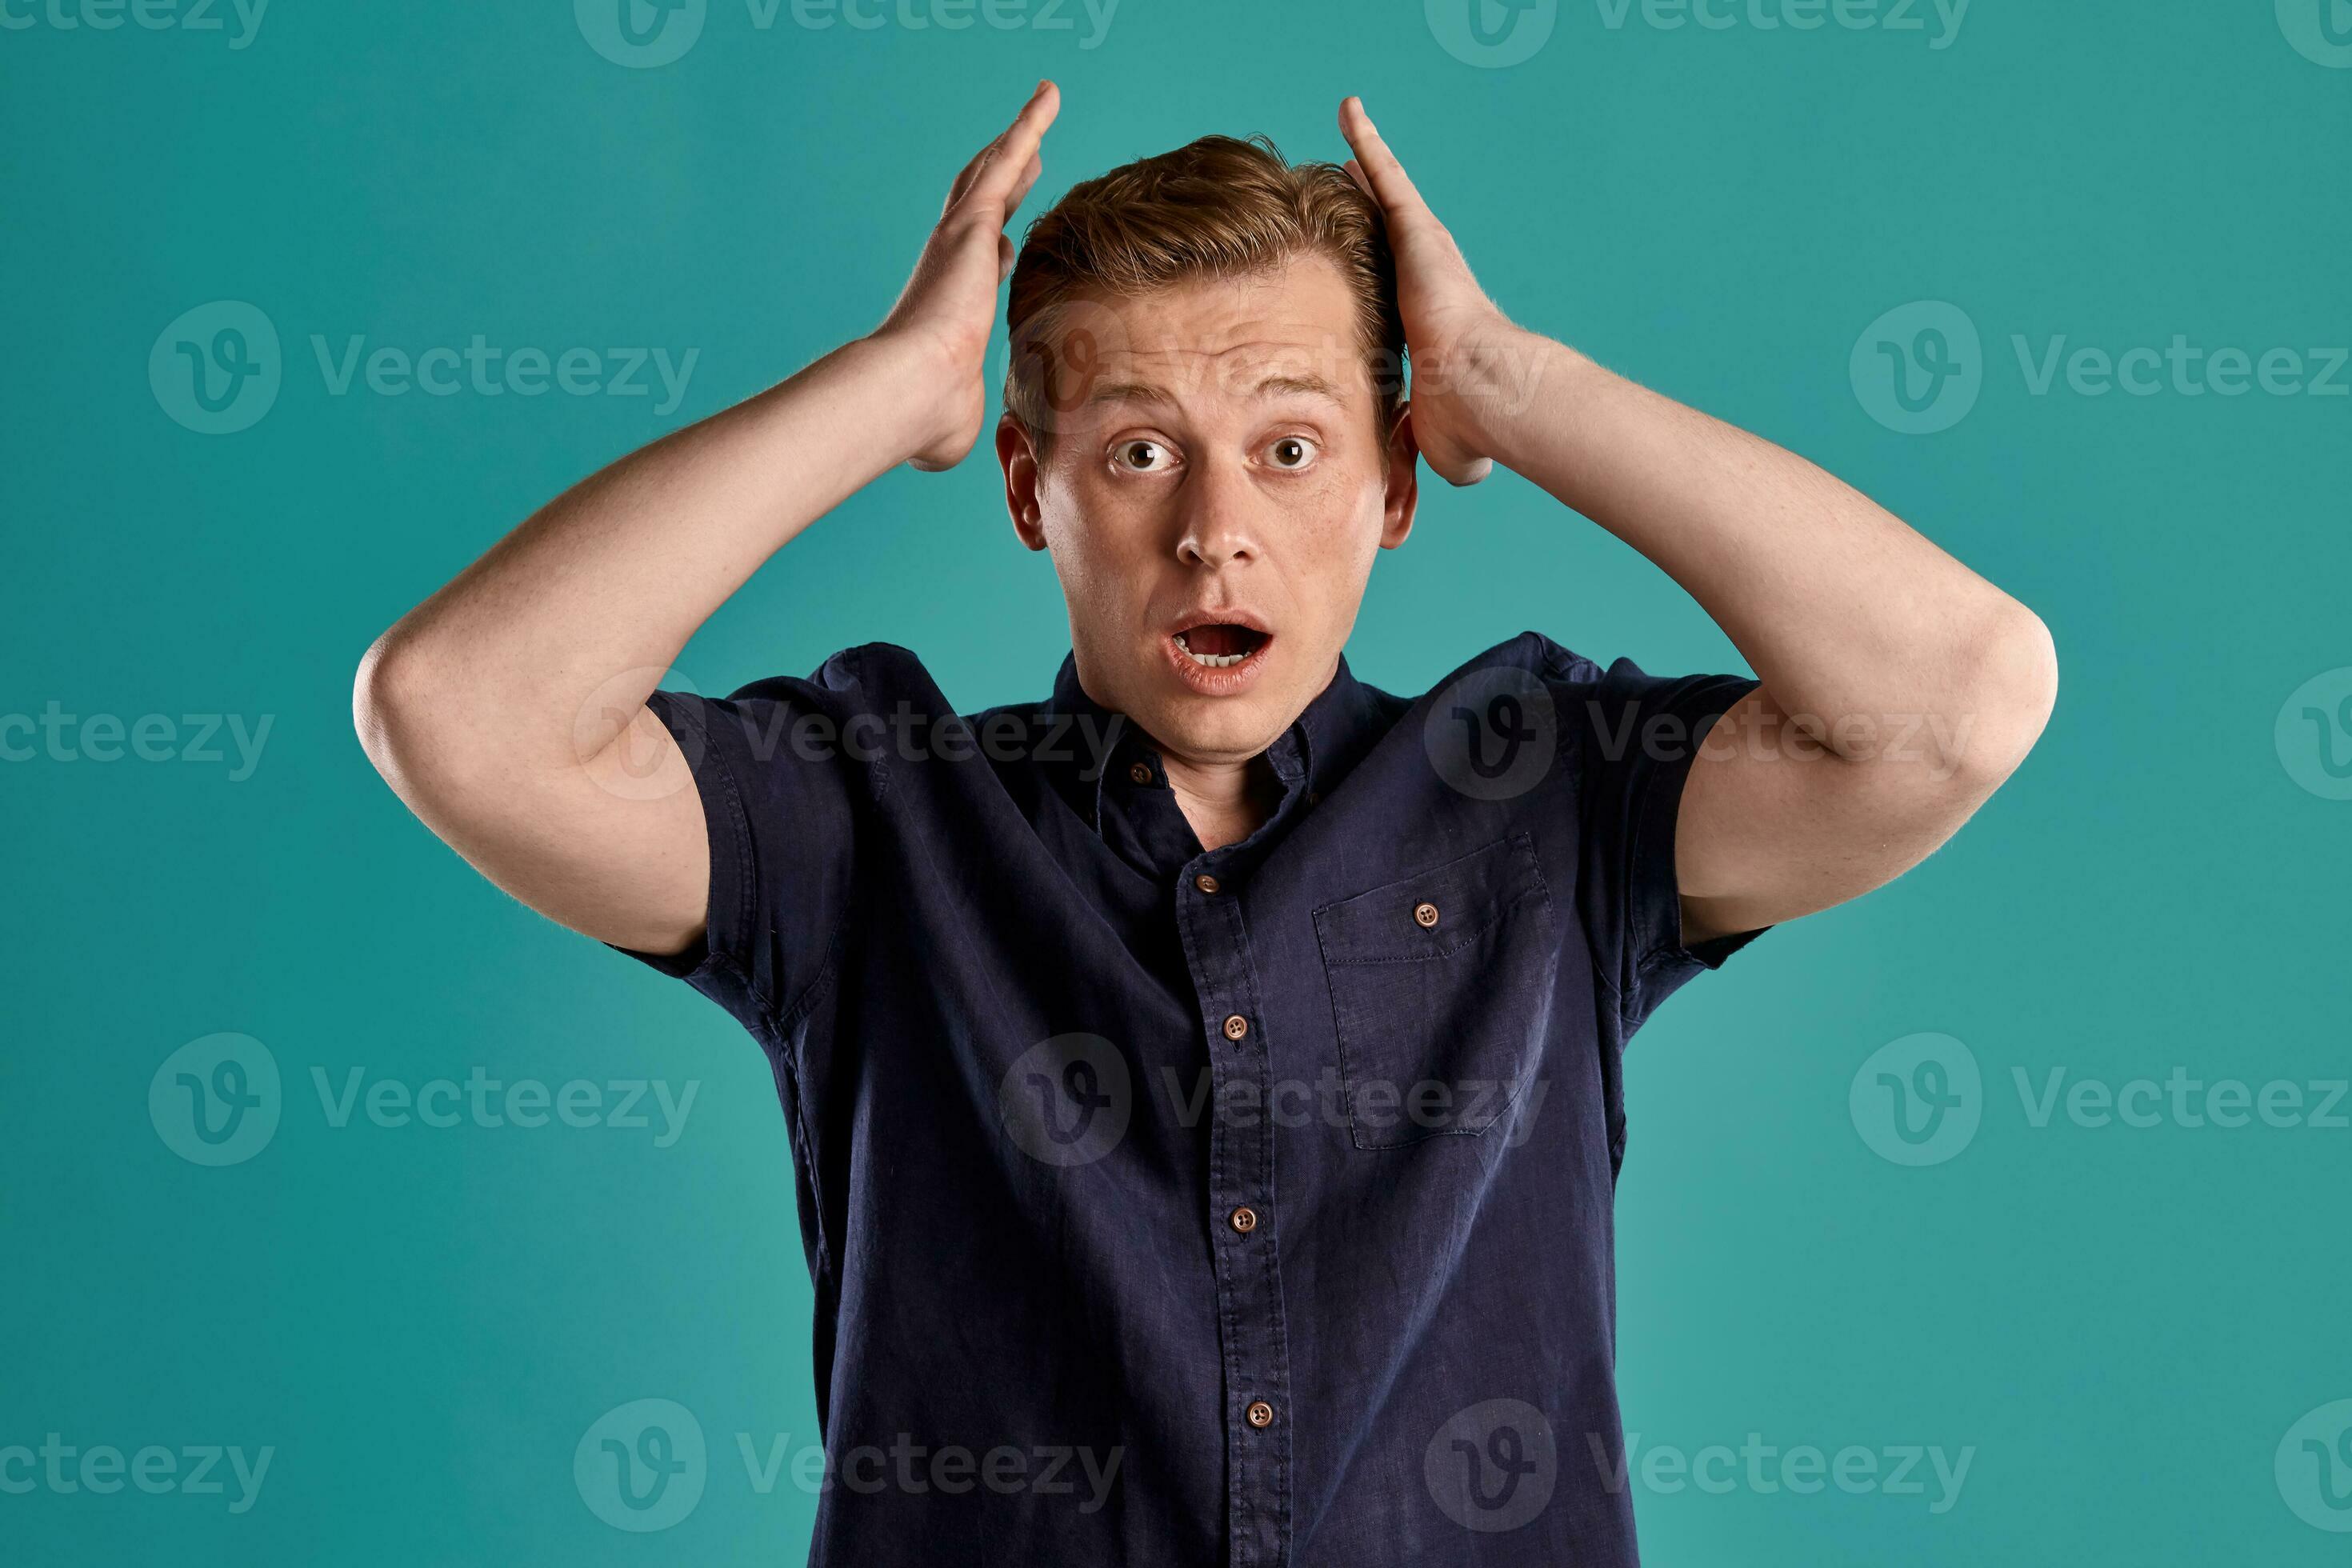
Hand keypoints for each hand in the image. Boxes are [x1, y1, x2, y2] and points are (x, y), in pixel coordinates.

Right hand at [876, 81, 1059, 470]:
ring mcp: (960, 238)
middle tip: (1025, 157)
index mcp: (953, 307)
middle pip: (981, 208)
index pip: (977, 266)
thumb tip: (940, 450)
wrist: (913, 390)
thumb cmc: (927, 416)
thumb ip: (954, 424)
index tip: (1003, 240)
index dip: (992, 249)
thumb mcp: (952, 424)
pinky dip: (1028, 127)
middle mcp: (952, 263)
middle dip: (1005, 180)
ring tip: (1041, 109)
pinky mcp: (972, 223)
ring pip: (993, 172)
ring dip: (1019, 140)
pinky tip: (1048, 99)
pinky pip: (1006, 161)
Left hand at [1338, 96, 1529, 486]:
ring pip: (1385, 192)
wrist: (1485, 393)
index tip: (1353, 261)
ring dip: (1366, 159)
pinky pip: (1384, 175)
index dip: (1373, 271)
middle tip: (1340, 178)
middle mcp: (1424, 276)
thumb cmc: (1468, 423)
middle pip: (1387, 230)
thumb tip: (1418, 500)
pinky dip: (1366, 140)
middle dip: (1367, 203)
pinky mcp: (1418, 230)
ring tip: (1345, 125)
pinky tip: (1347, 110)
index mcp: (1424, 323)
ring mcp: (1422, 250)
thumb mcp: (1435, 442)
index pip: (1390, 287)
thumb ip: (1421, 454)